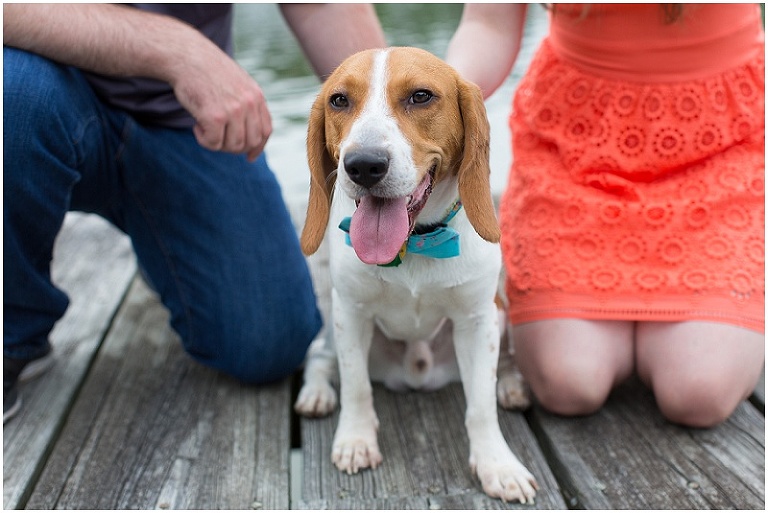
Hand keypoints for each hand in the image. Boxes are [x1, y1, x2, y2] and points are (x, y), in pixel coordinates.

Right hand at [171, 46, 271, 160]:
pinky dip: (203, 140)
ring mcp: (234, 110)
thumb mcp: (236, 83)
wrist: (185, 55)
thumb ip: (246, 104)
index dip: (258, 148)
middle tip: (217, 138)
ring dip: (217, 143)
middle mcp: (249, 103)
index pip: (265, 131)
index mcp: (256, 96)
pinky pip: (213, 143)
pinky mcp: (216, 116)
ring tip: (204, 126)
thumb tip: (248, 137)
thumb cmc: (206, 71)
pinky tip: (196, 125)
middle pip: (250, 142)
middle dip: (234, 147)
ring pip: (233, 146)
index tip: (249, 157)